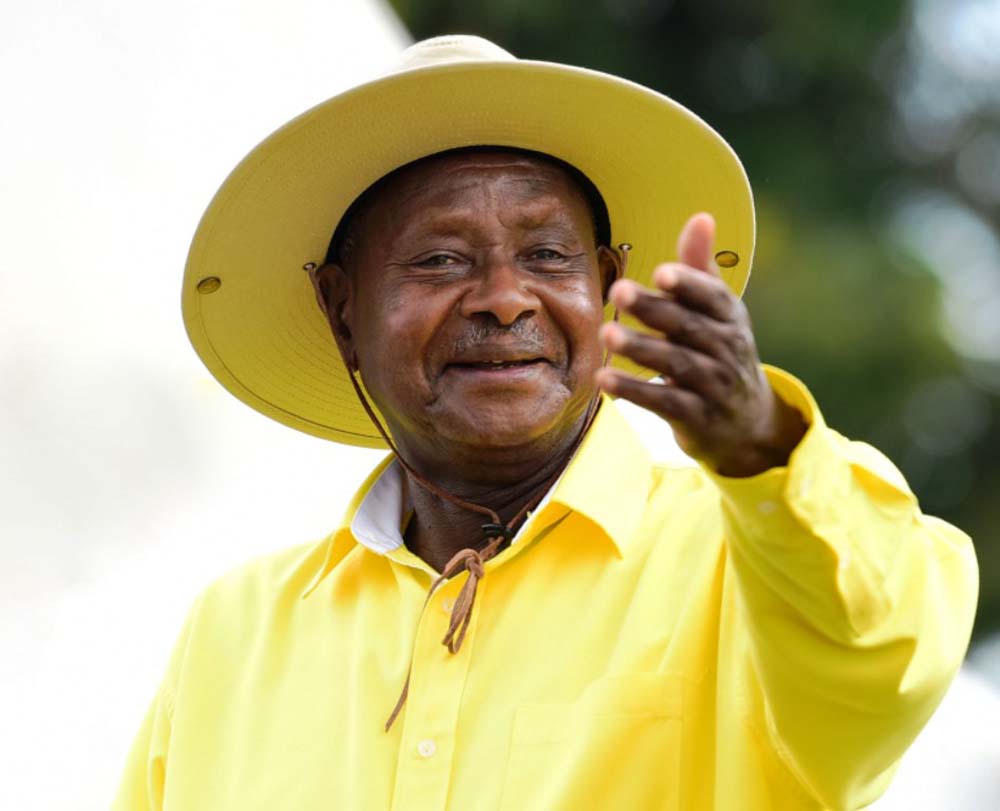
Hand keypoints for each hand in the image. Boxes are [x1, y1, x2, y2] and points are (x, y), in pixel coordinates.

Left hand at [596, 213, 806, 476]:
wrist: (746, 425)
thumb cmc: (719, 353)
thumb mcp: (717, 313)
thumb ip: (699, 270)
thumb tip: (701, 216)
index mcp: (731, 318)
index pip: (713, 297)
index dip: (689, 283)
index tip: (660, 271)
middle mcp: (727, 350)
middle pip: (689, 327)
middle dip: (654, 309)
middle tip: (617, 290)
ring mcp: (714, 386)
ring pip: (676, 365)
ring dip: (640, 348)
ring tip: (606, 333)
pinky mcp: (698, 418)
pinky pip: (665, 403)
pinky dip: (635, 391)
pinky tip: (603, 379)